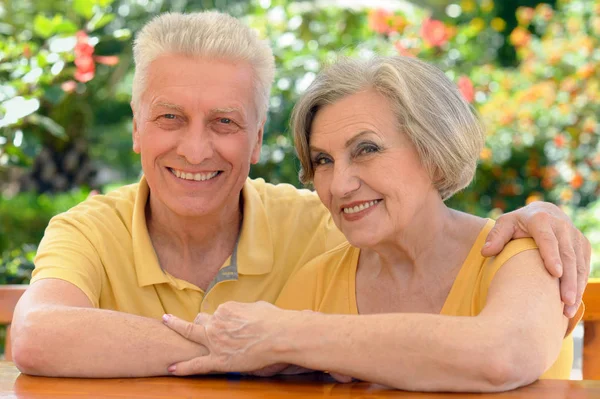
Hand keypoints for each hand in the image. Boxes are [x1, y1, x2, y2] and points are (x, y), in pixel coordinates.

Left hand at [162, 301, 299, 375]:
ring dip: (187, 335)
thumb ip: (246, 311)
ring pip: (194, 334)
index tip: (223, 323)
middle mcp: (216, 322)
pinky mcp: (218, 359)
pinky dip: (182, 367)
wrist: (280, 335)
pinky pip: (196, 364)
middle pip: (198, 321)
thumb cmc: (274, 320)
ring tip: (173, 336)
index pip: (218, 313)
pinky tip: (171, 368)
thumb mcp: (257, 307)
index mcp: (226, 309)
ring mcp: (214, 341)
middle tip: (176, 322)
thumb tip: (248, 314)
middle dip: (190, 323)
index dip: (220, 319)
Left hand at [481, 201, 590, 317]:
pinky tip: (572, 303)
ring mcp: (575, 236)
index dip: (552, 256)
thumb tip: (485, 252)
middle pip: (567, 256)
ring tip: (568, 309)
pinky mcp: (583, 246)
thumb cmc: (518, 223)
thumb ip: (496, 236)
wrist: (544, 213)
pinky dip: (580, 285)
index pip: (548, 240)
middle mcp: (562, 226)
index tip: (555, 273)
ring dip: (576, 287)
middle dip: (568, 280)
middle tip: (564, 301)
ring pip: (579, 264)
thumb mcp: (505, 224)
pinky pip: (583, 267)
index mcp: (541, 220)